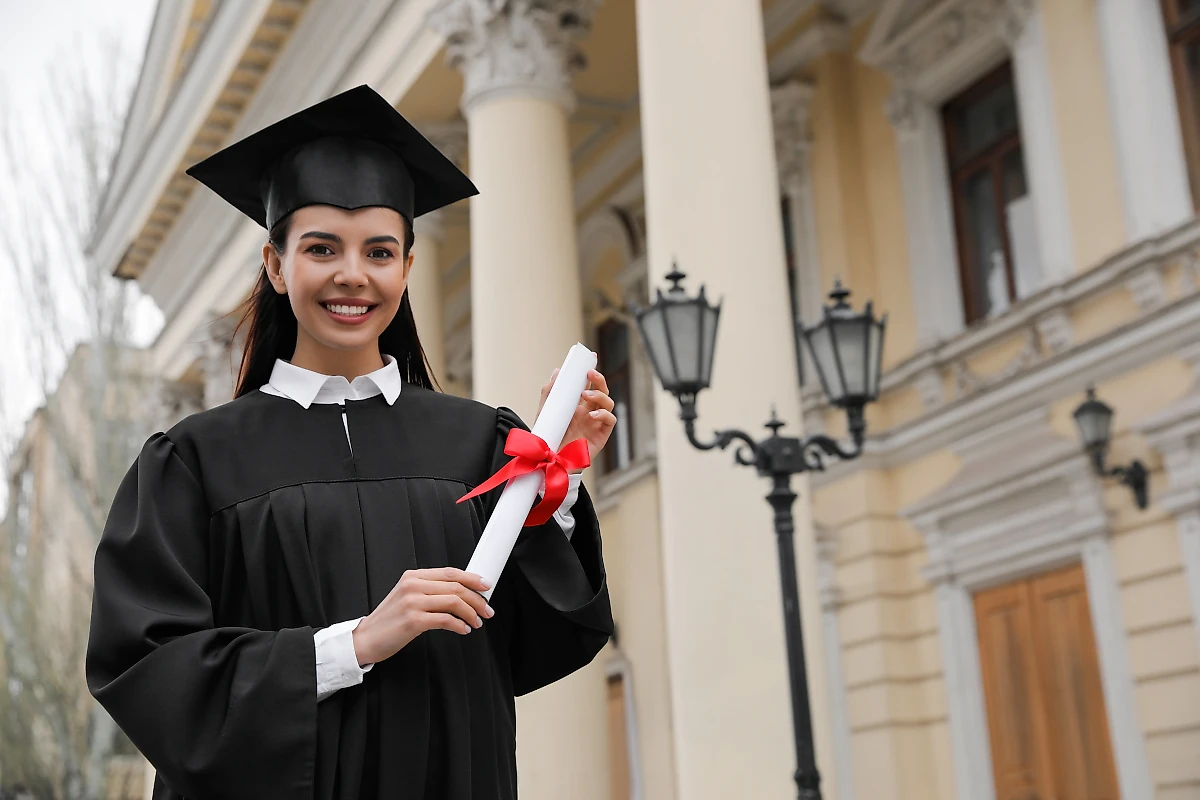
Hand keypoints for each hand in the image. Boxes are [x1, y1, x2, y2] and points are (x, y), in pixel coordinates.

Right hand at [351, 568, 492, 664]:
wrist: (365, 639)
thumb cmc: (390, 621)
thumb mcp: (408, 597)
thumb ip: (430, 591)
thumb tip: (462, 593)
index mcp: (413, 576)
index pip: (450, 572)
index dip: (472, 578)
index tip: (486, 586)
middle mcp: (413, 585)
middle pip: (456, 586)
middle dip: (477, 599)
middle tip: (487, 610)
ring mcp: (412, 602)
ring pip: (454, 601)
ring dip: (471, 613)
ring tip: (476, 622)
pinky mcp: (413, 620)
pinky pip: (445, 620)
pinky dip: (459, 625)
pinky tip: (463, 629)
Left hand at [537, 368, 616, 463]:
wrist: (549, 460)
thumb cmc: (549, 438)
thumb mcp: (546, 412)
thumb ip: (550, 392)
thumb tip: (557, 371)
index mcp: (578, 405)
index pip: (589, 384)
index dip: (592, 372)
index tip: (590, 358)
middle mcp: (590, 412)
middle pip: (602, 390)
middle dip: (599, 379)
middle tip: (589, 373)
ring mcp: (596, 423)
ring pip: (609, 403)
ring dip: (600, 395)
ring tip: (586, 395)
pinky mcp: (601, 435)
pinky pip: (610, 420)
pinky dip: (603, 414)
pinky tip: (592, 415)